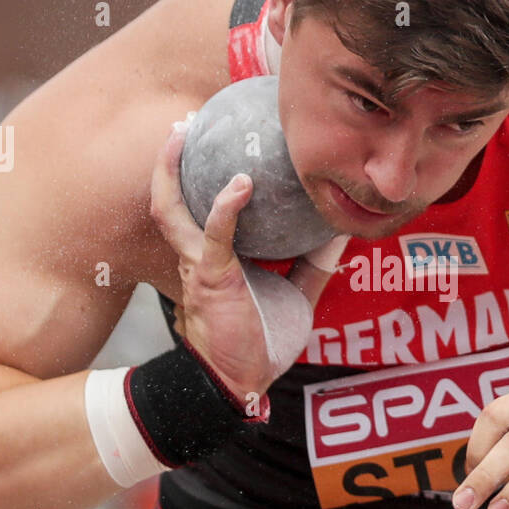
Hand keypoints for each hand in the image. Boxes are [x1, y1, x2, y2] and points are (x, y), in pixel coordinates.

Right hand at [150, 125, 346, 402]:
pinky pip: (214, 234)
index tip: (219, 141)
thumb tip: (339, 229)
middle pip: (170, 202)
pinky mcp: (212, 277)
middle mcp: (199, 257)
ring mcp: (200, 265)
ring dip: (171, 170)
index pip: (201, 210)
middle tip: (183, 123)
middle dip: (169, 162)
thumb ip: (316, 264)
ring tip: (182, 133)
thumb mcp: (298, 297)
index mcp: (216, 260)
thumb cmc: (262, 345)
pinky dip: (225, 206)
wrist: (238, 384)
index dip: (203, 176)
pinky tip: (242, 183)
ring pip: (172, 210)